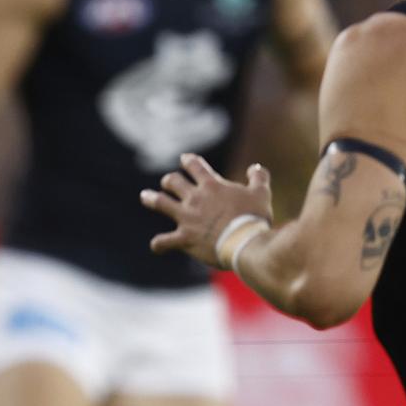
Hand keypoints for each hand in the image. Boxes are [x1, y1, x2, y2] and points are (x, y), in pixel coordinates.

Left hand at [140, 154, 272, 266]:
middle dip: (169, 180)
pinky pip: (165, 241)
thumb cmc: (254, 218)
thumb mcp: (261, 194)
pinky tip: (157, 246)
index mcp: (211, 186)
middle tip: (168, 182)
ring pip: (161, 203)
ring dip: (151, 199)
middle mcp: (194, 199)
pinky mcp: (184, 238)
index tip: (185, 159)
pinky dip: (159, 244)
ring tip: (145, 196)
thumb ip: (258, 178)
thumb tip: (256, 167)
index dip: (188, 160)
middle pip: (173, 181)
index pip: (195, 166)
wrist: (245, 243)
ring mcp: (186, 218)